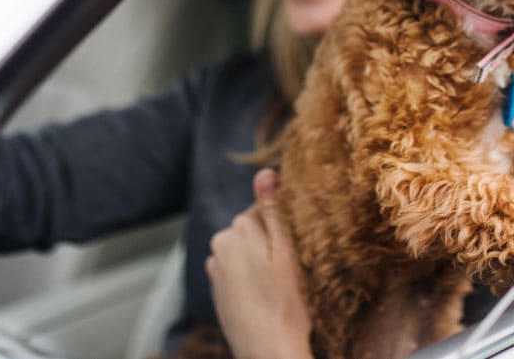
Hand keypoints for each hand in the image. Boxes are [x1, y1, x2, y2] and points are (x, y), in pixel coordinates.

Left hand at [206, 169, 312, 358]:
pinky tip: (266, 295)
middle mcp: (219, 246)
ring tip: (279, 285)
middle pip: (252, 229)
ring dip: (260, 261)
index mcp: (236, 231)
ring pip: (245, 251)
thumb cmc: (285, 306)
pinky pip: (237, 272)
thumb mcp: (286, 253)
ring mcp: (215, 271)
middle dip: (270, 242)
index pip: (263, 208)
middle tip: (291, 268)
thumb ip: (272, 211)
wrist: (267, 352)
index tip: (298, 244)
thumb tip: (264, 173)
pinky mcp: (217, 291)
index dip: (285, 225)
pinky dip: (251, 278)